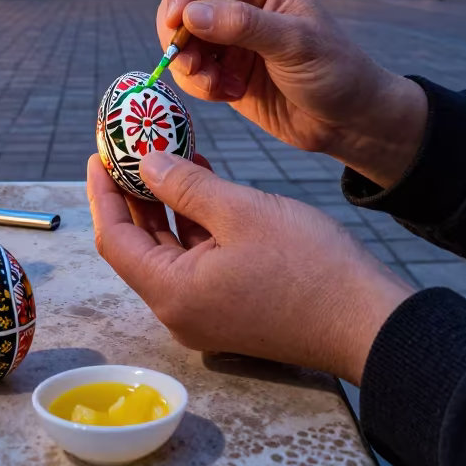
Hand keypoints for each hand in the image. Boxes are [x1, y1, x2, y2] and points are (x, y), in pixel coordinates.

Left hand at [88, 152, 411, 385]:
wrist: (368, 319)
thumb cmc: (308, 266)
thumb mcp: (240, 211)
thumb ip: (185, 185)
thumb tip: (145, 162)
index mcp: (172, 293)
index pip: (114, 239)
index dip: (102, 193)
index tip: (98, 154)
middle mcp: (181, 309)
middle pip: (139, 244)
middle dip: (132, 192)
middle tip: (127, 146)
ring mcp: (207, 311)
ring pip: (170, 248)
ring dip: (166, 202)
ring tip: (165, 150)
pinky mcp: (232, 305)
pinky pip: (198, 258)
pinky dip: (194, 220)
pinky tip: (202, 177)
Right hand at [158, 0, 426, 187]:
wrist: (348, 121)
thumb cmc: (335, 70)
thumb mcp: (295, 42)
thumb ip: (243, 24)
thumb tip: (190, 14)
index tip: (175, 21)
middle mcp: (238, 2)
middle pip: (182, 0)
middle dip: (177, 32)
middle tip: (188, 61)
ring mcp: (228, 37)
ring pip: (180, 38)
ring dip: (187, 63)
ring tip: (215, 85)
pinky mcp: (224, 69)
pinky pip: (191, 70)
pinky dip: (198, 84)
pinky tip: (229, 94)